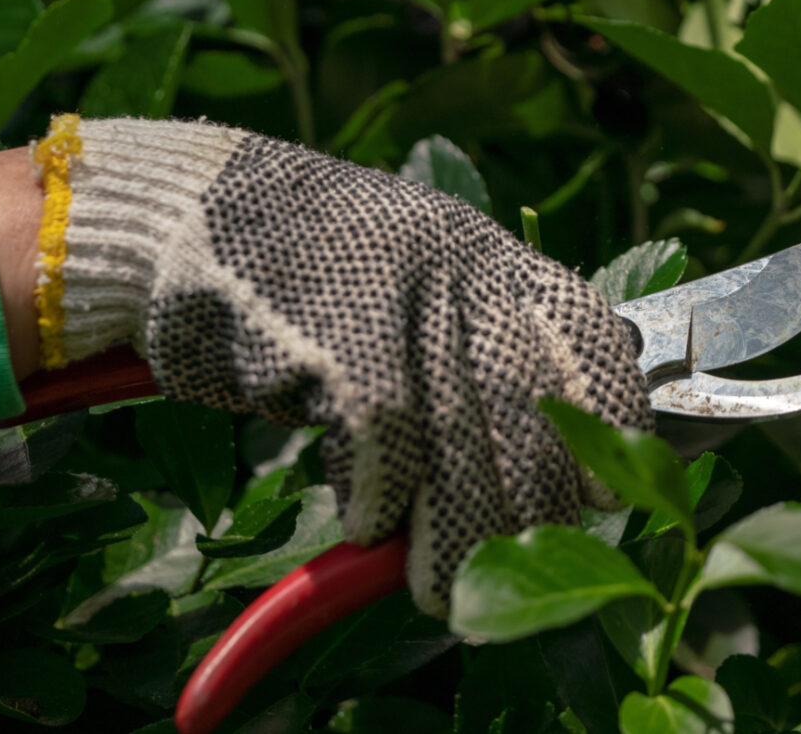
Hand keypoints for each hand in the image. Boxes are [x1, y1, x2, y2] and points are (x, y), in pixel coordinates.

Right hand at [0, 116, 649, 615]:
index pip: (593, 338)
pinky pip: (383, 436)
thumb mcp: (418, 283)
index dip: (611, 421)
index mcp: (492, 254)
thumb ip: (481, 344)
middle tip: (509, 568)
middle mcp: (462, 265)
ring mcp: (401, 293)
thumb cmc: (306, 271)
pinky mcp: (337, 328)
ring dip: (458, 533)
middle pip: (532, 409)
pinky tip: (367, 522)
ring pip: (464, 440)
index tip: (609, 492)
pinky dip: (377, 494)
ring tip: (444, 588)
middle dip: (532, 505)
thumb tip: (546, 450)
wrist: (189, 212)